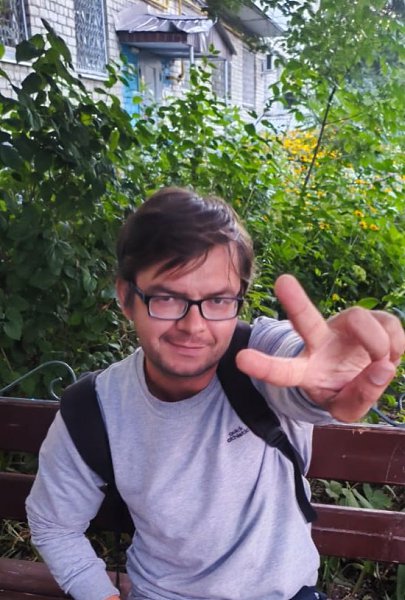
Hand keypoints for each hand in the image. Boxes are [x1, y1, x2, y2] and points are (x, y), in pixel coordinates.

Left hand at [236, 274, 404, 421]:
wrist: (358, 378)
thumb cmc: (342, 392)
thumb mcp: (346, 409)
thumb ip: (361, 396)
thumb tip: (383, 366)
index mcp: (305, 370)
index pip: (283, 371)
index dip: (264, 366)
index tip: (240, 359)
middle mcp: (318, 342)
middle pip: (306, 320)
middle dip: (295, 302)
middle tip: (282, 282)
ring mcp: (341, 326)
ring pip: (359, 318)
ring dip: (378, 344)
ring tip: (382, 362)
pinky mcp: (366, 317)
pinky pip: (387, 322)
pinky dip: (395, 342)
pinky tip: (389, 354)